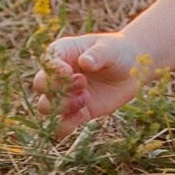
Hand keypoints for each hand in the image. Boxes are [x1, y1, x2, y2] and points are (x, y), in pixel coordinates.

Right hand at [32, 31, 153, 132]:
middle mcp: (59, 75)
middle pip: (40, 85)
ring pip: (45, 106)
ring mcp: (66, 95)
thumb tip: (85, 62)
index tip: (68, 72)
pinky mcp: (77, 112)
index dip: (53, 70)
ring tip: (86, 98)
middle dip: (57, 88)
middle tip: (83, 83)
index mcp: (63, 53)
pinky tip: (82, 115)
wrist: (133, 69)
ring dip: (62, 105)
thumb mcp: (110, 48)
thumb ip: (97, 54)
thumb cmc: (118, 51)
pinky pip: (61, 124)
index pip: (47, 61)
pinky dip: (65, 125)